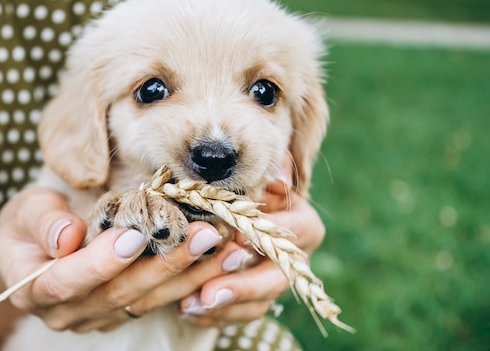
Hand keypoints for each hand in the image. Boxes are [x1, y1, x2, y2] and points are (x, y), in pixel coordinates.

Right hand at [0, 187, 225, 347]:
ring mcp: (97, 316)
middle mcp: (67, 312)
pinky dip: (190, 280)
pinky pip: (158, 300)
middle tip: (205, 234)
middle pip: (119, 295)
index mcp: (34, 288)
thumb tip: (68, 235)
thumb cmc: (27, 225)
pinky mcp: (122, 312)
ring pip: (147, 301)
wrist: (30, 251)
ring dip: (190, 275)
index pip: (67, 282)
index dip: (101, 262)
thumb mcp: (24, 211)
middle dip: (165, 265)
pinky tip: (218, 259)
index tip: (136, 235)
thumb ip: (42, 222)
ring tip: (224, 247)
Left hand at [177, 160, 325, 326]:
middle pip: (278, 277)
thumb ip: (268, 174)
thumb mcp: (258, 177)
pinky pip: (241, 315)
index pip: (296, 229)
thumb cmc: (247, 187)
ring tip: (190, 305)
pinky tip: (187, 311)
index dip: (270, 233)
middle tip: (209, 292)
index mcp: (303, 222)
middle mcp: (295, 257)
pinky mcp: (258, 300)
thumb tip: (278, 176)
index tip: (239, 237)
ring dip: (224, 307)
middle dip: (244, 286)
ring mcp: (277, 281)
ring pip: (260, 303)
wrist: (238, 211)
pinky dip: (214, 316)